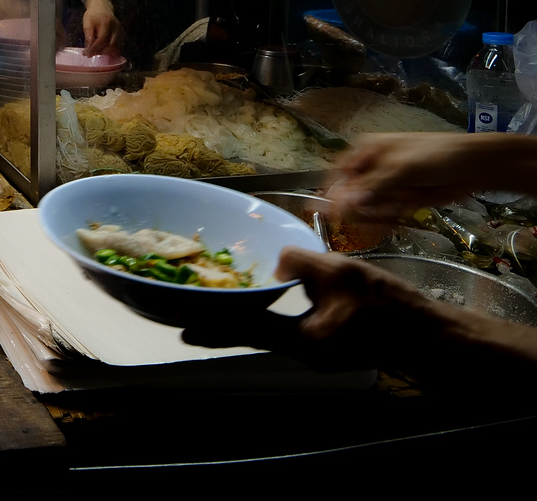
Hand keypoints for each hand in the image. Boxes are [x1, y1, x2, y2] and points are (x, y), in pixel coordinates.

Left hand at [80, 0, 123, 56]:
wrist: (102, 8)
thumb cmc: (93, 15)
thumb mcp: (87, 23)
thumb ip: (88, 36)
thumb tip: (88, 49)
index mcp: (107, 23)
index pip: (102, 39)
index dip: (95, 48)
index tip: (87, 54)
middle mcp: (116, 28)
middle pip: (111, 45)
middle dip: (100, 52)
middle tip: (91, 54)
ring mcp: (121, 31)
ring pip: (116, 47)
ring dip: (106, 53)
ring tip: (97, 52)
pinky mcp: (123, 34)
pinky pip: (119, 46)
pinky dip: (111, 51)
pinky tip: (103, 50)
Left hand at [182, 247, 449, 372]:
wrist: (432, 337)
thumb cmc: (390, 308)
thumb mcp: (342, 272)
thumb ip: (302, 262)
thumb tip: (276, 260)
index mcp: (303, 340)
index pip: (248, 333)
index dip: (214, 328)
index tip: (182, 329)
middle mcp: (305, 352)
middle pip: (253, 336)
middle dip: (222, 324)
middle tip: (186, 315)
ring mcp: (317, 353)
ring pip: (270, 334)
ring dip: (244, 321)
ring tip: (217, 305)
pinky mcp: (329, 347)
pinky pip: (289, 331)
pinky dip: (269, 319)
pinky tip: (261, 305)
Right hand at [327, 133, 512, 222]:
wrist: (473, 167)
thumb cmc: (434, 156)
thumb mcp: (399, 168)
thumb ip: (371, 187)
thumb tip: (342, 203)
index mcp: (366, 151)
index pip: (339, 173)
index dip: (332, 192)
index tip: (328, 213)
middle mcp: (373, 167)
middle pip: (353, 193)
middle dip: (360, 208)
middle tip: (367, 220)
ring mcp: (388, 184)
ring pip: (369, 206)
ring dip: (376, 216)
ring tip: (389, 220)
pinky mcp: (403, 198)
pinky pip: (386, 213)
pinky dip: (388, 220)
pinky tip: (392, 226)